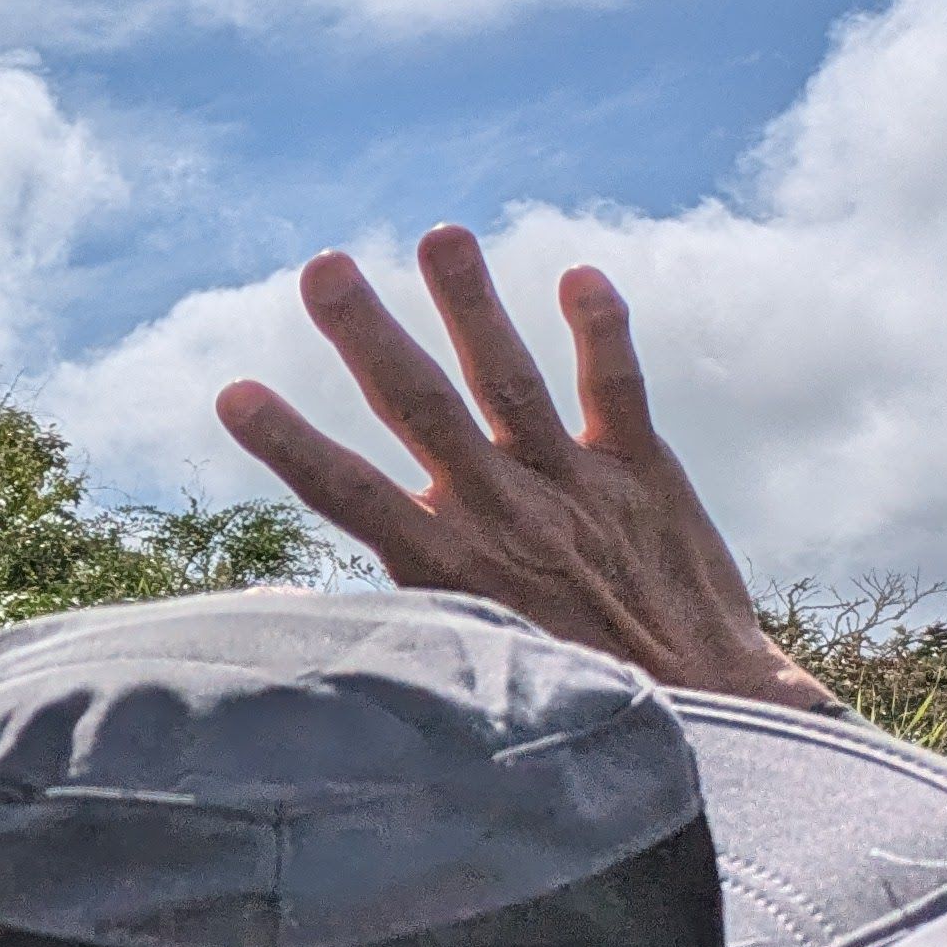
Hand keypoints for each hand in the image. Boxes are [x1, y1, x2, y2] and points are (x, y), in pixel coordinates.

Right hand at [215, 225, 831, 710]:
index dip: (288, 444)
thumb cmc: (573, 698)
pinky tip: (577, 274)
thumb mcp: (467, 674)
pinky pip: (617, 389)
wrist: (713, 712)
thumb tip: (281, 619)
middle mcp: (506, 516)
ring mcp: (576, 488)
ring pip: (513, 381)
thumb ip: (390, 624)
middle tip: (324, 267)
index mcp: (450, 572)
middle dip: (369, 336)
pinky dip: (599, 330)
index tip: (233, 393)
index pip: (349, 496)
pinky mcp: (642, 474)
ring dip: (471, 305)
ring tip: (441, 234)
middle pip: (422, 411)